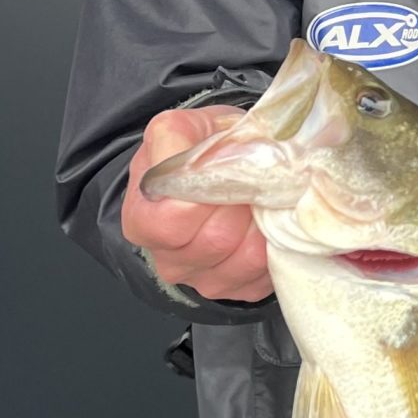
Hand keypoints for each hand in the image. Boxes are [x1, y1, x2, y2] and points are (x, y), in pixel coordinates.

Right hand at [120, 108, 274, 302]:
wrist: (212, 172)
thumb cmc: (193, 150)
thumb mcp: (178, 128)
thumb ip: (176, 136)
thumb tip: (196, 163)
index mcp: (142, 220)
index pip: (170, 224)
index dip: (203, 197)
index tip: (223, 170)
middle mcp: (168, 259)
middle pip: (214, 242)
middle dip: (241, 205)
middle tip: (254, 178)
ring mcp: (203, 279)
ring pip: (244, 259)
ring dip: (262, 223)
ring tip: (263, 197)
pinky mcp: (238, 289)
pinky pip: (265, 272)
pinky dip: (275, 243)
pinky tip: (268, 221)